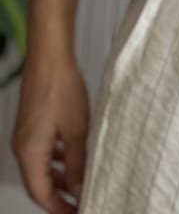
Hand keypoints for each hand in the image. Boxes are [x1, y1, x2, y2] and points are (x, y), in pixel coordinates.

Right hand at [12, 53, 89, 212]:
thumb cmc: (60, 87)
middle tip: (80, 202)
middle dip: (59, 196)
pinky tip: (72, 157)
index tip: (76, 213)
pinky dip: (56, 159)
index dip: (59, 209)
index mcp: (29, 155)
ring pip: (41, 167)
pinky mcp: (32, 124)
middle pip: (39, 183)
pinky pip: (42, 151)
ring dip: (59, 177)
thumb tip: (78, 188)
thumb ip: (77, 163)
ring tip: (80, 183)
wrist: (49, 56)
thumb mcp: (76, 131)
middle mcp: (22, 148)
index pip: (41, 195)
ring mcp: (25, 136)